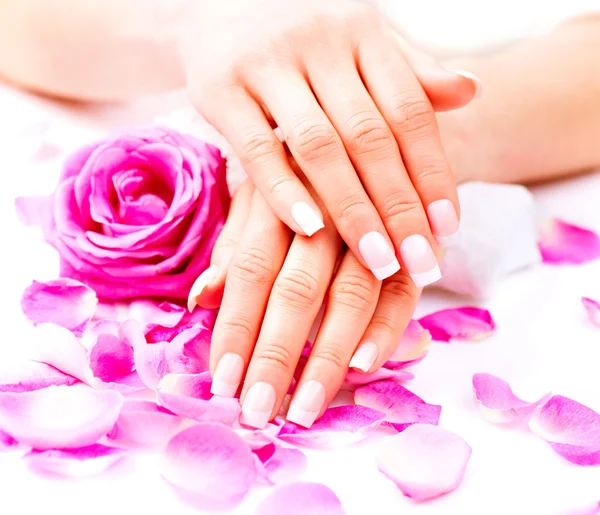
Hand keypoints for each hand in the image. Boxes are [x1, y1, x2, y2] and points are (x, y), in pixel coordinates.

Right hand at [174, 0, 479, 285]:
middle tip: (421, 261)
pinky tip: (310, 232)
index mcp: (363, 34)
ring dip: (352, 210)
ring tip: (378, 262)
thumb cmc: (302, 37)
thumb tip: (469, 91)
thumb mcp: (360, 42)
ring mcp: (267, 64)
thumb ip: (409, 70)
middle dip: (400, 206)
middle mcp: (320, 44)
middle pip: (370, 137)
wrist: (217, 3)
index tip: (448, 228)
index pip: (410, 112)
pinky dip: (285, 193)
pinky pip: (258, 149)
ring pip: (320, 147)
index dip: (433, 173)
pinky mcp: (220, 88)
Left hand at [188, 177, 421, 428]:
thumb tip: (201, 301)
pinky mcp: (416, 243)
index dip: (236, 326)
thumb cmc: (304, 180)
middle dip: (276, 353)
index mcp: (280, 196)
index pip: (252, 268)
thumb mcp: (262, 200)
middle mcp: (327, 210)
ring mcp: (376, 226)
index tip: (222, 381)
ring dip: (328, 355)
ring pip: (352, 295)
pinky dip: (385, 330)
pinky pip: (402, 292)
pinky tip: (364, 366)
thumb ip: (235, 248)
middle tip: (257, 410)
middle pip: (298, 288)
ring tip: (305, 406)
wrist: (376, 139)